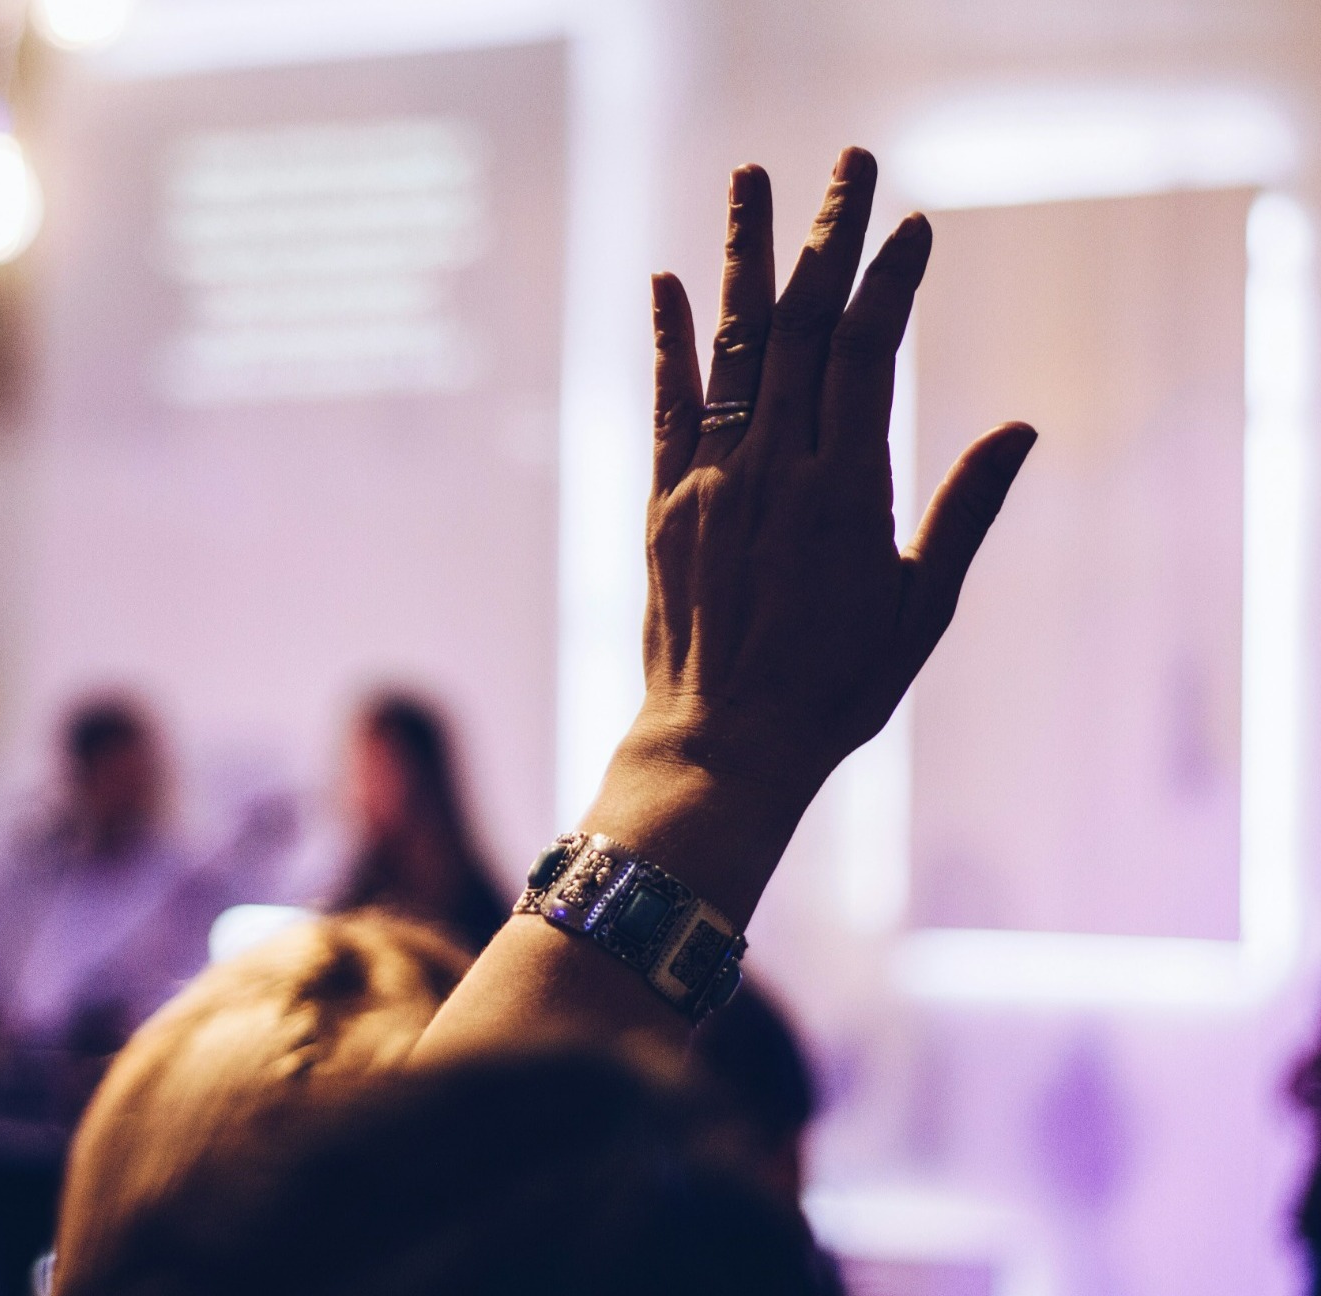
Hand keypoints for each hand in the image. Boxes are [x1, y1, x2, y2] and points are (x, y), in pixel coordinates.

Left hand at [582, 148, 1035, 920]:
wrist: (722, 747)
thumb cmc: (833, 690)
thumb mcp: (920, 609)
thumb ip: (963, 512)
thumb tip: (1020, 428)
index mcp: (845, 491)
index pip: (869, 353)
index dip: (888, 281)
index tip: (911, 226)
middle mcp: (773, 470)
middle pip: (801, 326)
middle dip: (826, 237)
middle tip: (846, 161)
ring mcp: (710, 482)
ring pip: (732, 347)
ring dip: (745, 257)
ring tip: (753, 179)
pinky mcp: (662, 504)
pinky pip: (664, 406)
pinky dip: (668, 341)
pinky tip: (667, 282)